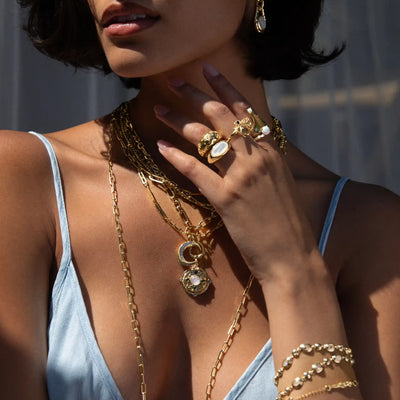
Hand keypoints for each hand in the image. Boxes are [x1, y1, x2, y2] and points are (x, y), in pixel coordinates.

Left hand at [154, 64, 322, 284]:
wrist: (293, 256)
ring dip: (179, 120)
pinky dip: (176, 157)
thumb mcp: (281, 182)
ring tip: (159, 109)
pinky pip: (196, 170)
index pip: (245, 107)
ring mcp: (241, 176)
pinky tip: (161, 146)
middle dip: (194, 94)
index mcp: (271, 150)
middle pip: (220, 115)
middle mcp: (257, 157)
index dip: (224, 84)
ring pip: (204, 138)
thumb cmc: (287, 222)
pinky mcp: (227, 199)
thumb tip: (248, 142)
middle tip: (173, 80)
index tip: (206, 67)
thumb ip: (264, 159)